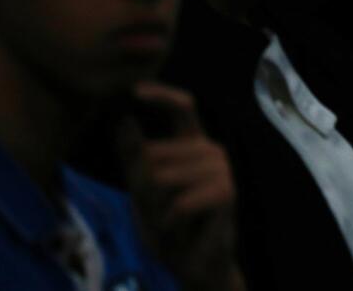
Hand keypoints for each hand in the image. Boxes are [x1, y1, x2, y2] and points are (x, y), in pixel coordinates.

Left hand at [121, 81, 244, 290]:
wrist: (192, 262)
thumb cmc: (167, 225)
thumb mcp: (141, 189)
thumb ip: (133, 157)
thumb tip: (125, 119)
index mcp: (192, 144)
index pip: (183, 108)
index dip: (162, 95)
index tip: (134, 91)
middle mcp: (211, 151)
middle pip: (157, 153)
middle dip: (144, 185)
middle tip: (155, 209)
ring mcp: (222, 170)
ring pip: (166, 178)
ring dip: (157, 206)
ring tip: (167, 220)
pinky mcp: (227, 194)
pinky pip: (183, 200)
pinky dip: (171, 219)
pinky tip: (176, 226)